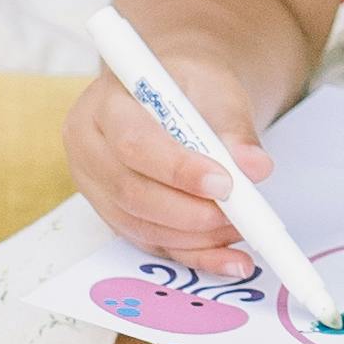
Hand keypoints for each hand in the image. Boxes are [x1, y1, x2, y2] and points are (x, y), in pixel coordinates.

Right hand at [66, 53, 273, 274]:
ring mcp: (95, 186)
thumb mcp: (215, 88)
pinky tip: (229, 259)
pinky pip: (151, 243)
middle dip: (189, 212)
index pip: (133, 143)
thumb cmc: (189, 84)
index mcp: (103, 104)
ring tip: (240, 229)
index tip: (225, 183)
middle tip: (238, 214)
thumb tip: (255, 167)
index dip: (178, 170)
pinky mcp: (114, 214)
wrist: (176, 92)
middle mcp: (88, 148)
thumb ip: (233, 127)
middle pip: (130, 192)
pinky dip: (193, 254)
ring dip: (194, 236)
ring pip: (139, 225)